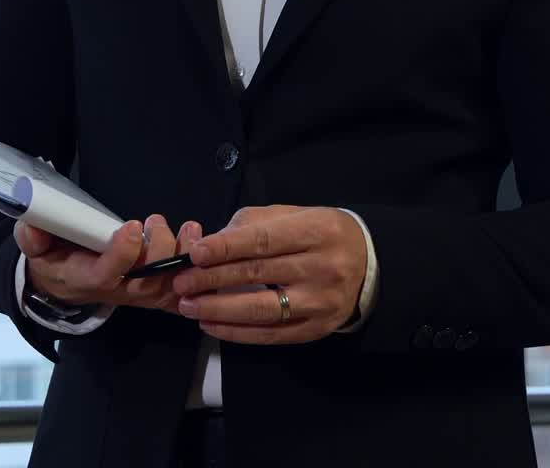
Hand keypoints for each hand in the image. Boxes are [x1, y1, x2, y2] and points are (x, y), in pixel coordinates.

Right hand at [16, 214, 202, 314]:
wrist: (64, 280)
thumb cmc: (54, 258)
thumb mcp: (35, 247)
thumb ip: (33, 236)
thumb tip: (32, 224)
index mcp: (85, 278)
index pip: (105, 274)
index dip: (120, 255)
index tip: (129, 228)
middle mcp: (116, 290)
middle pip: (144, 282)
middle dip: (157, 252)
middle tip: (154, 221)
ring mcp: (138, 292)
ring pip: (167, 287)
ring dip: (183, 259)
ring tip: (190, 230)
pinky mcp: (153, 290)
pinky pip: (179, 290)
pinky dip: (195, 274)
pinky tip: (202, 248)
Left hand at [171, 205, 366, 344]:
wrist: (369, 263)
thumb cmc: (322, 233)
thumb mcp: (295, 214)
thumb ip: (255, 223)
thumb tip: (213, 243)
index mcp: (316, 231)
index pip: (264, 240)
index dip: (227, 247)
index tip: (195, 253)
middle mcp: (321, 268)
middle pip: (259, 274)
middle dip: (213, 279)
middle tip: (180, 282)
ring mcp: (320, 303)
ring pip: (262, 310)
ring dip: (219, 309)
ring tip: (188, 306)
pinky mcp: (316, 330)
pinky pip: (271, 335)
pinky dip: (238, 333)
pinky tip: (212, 325)